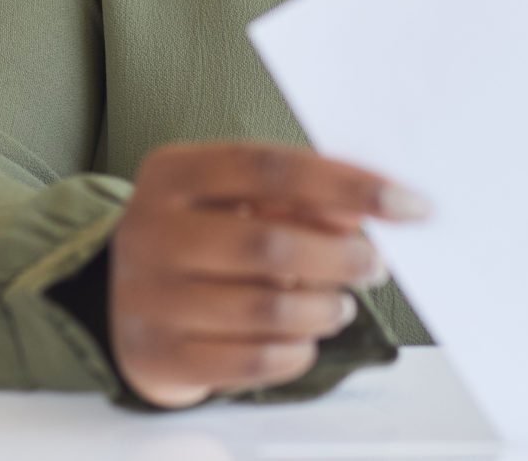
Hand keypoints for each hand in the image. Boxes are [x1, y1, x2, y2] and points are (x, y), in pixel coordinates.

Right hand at [108, 142, 429, 407]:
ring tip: (339, 304)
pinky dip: (297, 351)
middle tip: (375, 265)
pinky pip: (252, 360)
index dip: (348, 185)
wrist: (120, 298)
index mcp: (173, 172)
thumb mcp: (234, 198)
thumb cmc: (199, 235)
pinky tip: (306, 337)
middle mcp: (151, 230)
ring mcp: (149, 297)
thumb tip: (359, 214)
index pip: (272, 167)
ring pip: (268, 309)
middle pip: (271, 244)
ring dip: (325, 309)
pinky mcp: (159, 355)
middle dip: (343, 257)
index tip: (408, 204)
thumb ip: (297, 198)